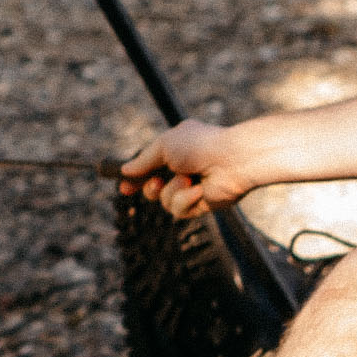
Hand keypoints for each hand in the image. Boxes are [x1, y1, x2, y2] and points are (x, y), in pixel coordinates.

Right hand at [122, 116, 287, 212]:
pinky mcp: (200, 205)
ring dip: (172, 190)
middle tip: (156, 182)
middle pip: (152, 189)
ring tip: (188, 179)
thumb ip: (143, 160)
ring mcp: (191, 188)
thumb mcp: (164, 146)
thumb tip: (125, 170)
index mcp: (175, 150)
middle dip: (150, 188)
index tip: (123, 187)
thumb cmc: (200, 146)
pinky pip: (179, 210)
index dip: (135, 178)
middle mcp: (183, 170)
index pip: (149, 167)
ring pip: (164, 201)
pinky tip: (200, 190)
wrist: (233, 160)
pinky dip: (186, 199)